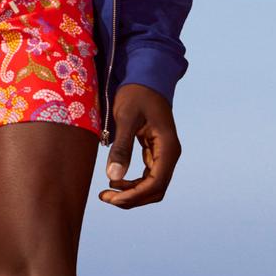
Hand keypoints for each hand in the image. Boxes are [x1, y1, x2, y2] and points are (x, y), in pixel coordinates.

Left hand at [98, 83, 181, 207]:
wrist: (146, 77)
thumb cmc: (136, 94)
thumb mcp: (126, 119)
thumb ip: (121, 148)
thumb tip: (113, 177)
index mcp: (167, 147)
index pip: (155, 183)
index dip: (134, 196)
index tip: (111, 198)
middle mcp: (170, 154)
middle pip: (155, 190)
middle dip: (132, 198)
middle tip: (105, 197)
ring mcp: (164, 154)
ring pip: (152, 185)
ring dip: (132, 193)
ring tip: (107, 192)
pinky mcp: (155, 152)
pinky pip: (147, 176)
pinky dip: (133, 183)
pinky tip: (116, 180)